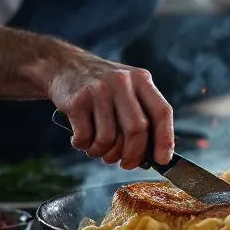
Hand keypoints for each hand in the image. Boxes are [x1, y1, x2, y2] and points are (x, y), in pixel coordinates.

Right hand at [49, 52, 173, 169]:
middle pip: (137, 130)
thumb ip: (141, 116)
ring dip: (103, 153)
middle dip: (133, 155)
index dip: (165, 140)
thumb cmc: (102, 88)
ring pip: (108, 139)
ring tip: (98, 148)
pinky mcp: (77, 101)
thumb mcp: (128, 90)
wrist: (65, 66)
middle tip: (126, 164)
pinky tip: (82, 139)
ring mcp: (99, 90)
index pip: (162, 112)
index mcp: (141, 79)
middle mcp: (122, 82)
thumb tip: (151, 156)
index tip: (162, 160)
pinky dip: (84, 146)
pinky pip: (85, 138)